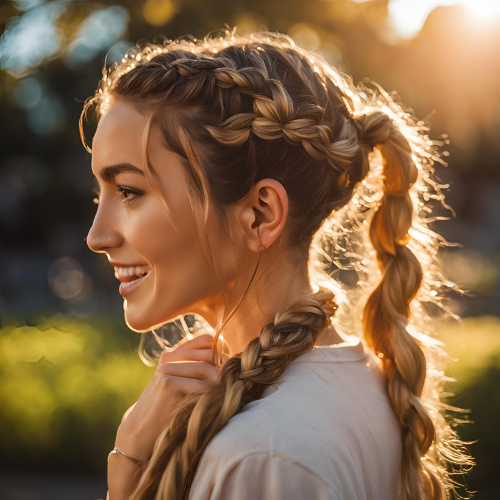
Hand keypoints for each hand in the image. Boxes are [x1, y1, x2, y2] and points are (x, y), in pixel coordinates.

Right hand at [108, 333, 219, 498]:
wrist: (139, 434)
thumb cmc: (166, 412)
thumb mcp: (182, 387)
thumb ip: (198, 372)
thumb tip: (232, 363)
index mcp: (173, 355)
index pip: (205, 340)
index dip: (222, 350)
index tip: (232, 365)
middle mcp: (168, 358)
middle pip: (208, 353)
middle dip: (224, 367)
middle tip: (235, 381)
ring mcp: (166, 369)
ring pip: (205, 368)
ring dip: (220, 381)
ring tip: (229, 392)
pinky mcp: (167, 383)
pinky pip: (200, 385)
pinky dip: (212, 394)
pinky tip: (218, 403)